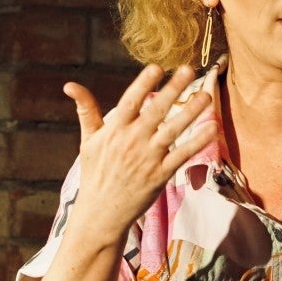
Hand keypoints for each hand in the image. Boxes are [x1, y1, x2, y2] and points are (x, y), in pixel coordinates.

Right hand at [61, 65, 216, 248]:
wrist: (101, 213)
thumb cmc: (95, 173)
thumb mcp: (88, 140)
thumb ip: (86, 110)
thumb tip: (69, 85)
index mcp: (114, 130)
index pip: (130, 102)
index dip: (143, 84)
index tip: (156, 67)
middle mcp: (132, 141)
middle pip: (155, 111)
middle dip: (172, 89)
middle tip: (189, 69)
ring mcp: (147, 158)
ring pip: (172, 131)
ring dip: (190, 112)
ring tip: (205, 95)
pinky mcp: (160, 175)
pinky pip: (183, 155)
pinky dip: (198, 142)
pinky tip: (212, 128)